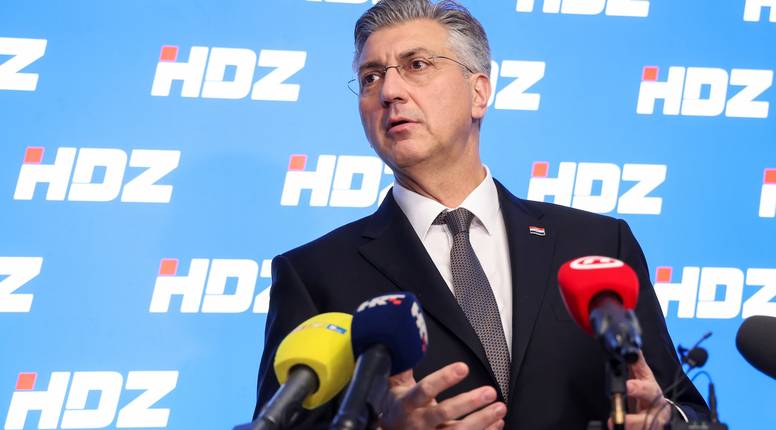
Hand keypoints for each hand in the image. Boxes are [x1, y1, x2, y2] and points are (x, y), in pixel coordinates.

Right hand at [379, 362, 505, 429]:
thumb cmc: (399, 408)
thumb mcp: (395, 386)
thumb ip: (404, 365)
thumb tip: (411, 339)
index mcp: (407, 404)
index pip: (425, 389)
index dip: (444, 379)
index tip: (463, 367)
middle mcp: (418, 422)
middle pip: (444, 412)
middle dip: (469, 402)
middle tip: (489, 392)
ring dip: (482, 420)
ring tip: (500, 408)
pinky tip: (497, 422)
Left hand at [608, 353, 670, 429]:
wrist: (661, 409)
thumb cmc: (650, 391)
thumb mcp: (645, 376)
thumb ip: (637, 364)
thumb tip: (632, 347)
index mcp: (653, 392)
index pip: (648, 390)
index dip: (638, 388)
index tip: (628, 386)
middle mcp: (656, 410)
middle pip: (649, 417)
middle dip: (633, 420)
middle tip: (614, 420)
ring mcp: (655, 423)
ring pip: (644, 428)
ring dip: (629, 428)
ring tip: (613, 425)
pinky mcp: (650, 429)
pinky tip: (616, 428)